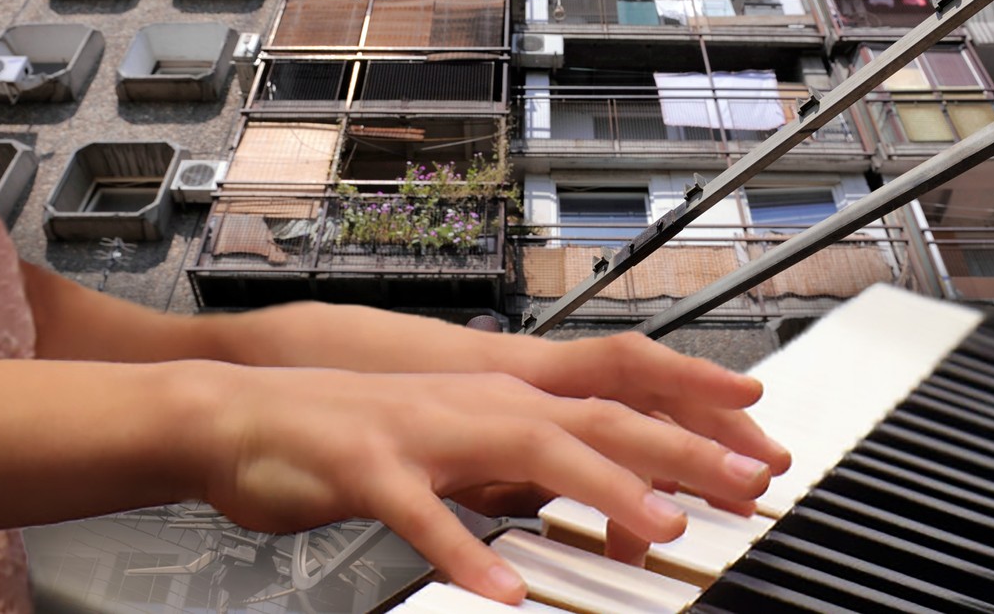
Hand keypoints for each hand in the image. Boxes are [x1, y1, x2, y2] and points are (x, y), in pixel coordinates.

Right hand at [196, 363, 774, 603]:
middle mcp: (475, 405)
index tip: (749, 459)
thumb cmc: (353, 435)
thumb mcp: (452, 446)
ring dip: (599, 485)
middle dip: (676, 451)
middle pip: (593, 421)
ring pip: (526, 449)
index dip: (684, 432)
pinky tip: (498, 591)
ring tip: (658, 525)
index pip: (609, 412)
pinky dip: (464, 551)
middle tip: (744, 485)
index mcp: (499, 401)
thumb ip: (515, 466)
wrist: (244, 413)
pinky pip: (422, 512)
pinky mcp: (365, 466)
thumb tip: (581, 488)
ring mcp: (422, 431)